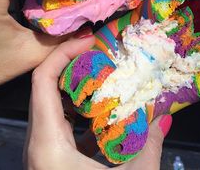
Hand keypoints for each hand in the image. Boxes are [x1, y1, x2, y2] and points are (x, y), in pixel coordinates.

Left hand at [24, 34, 171, 169]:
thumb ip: (147, 147)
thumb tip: (163, 120)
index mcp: (48, 143)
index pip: (42, 80)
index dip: (62, 54)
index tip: (88, 42)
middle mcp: (37, 141)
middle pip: (44, 86)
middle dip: (71, 64)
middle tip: (97, 52)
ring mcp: (41, 149)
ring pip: (50, 103)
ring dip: (74, 85)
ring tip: (99, 74)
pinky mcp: (48, 157)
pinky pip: (58, 122)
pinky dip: (77, 108)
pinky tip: (99, 110)